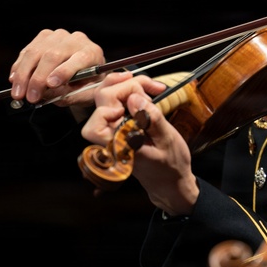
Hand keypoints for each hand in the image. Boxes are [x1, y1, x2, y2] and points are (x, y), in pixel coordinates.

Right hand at [9, 28, 105, 105]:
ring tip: (18, 92)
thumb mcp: (85, 95)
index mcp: (92, 54)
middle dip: (38, 78)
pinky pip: (28, 51)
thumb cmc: (87, 85)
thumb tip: (47, 93)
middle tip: (30, 97)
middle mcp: (77, 40)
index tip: (50, 85)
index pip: (79, 59)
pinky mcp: (44, 37)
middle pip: (53, 55)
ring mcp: (59, 36)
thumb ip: (70, 95)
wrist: (85, 72)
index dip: (63, 72)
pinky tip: (14, 80)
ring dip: (24, 74)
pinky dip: (19, 66)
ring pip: (36, 52)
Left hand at [81, 72, 196, 215]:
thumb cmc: (170, 166)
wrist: (171, 180)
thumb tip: (133, 99)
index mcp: (119, 147)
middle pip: (102, 102)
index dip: (105, 112)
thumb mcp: (167, 141)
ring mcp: (116, 129)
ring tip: (151, 87)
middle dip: (124, 87)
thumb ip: (151, 120)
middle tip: (148, 88)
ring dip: (128, 87)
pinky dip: (132, 92)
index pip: (94, 128)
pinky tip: (148, 92)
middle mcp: (113, 137)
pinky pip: (119, 102)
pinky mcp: (123, 124)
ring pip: (109, 97)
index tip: (126, 107)